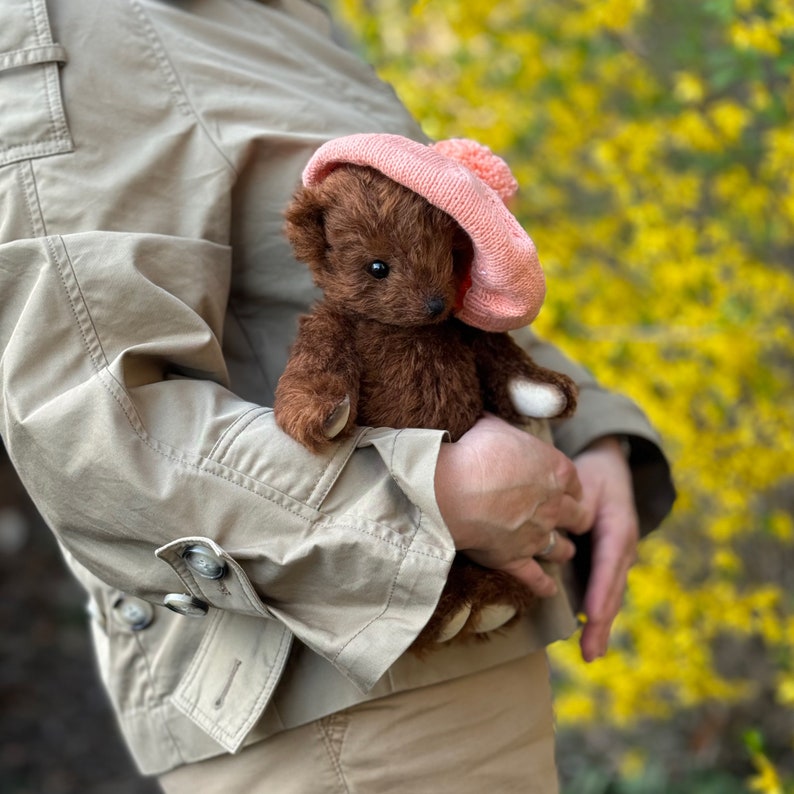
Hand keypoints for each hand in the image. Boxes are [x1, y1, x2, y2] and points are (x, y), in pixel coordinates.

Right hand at [434, 414, 589, 597]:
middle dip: (576, 517)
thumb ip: (506, 430)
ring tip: (563, 551)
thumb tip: (497, 420)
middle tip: (571, 519)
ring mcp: (536, 535)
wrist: (450, 489)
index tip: (564, 489)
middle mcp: (554, 505)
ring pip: (561, 548)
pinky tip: (549, 589)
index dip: (570, 486)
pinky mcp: (515, 559)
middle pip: (578, 515)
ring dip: (564, 549)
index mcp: (555, 470)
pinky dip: (544, 585)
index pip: (575, 481)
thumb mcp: (494, 426)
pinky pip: (535, 578)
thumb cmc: (472, 452)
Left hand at [573, 436, 638, 661]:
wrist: (609, 464)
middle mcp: (623, 546)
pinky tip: (588, 631)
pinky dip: (598, 610)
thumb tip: (553, 528)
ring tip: (591, 653)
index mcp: (618, 527)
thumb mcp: (583, 482)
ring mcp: (620, 556)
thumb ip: (571, 505)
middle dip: (601, 621)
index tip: (593, 616)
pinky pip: (605, 588)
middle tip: (590, 652)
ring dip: (601, 623)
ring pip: (611, 593)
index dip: (600, 591)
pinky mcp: (611, 560)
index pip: (608, 563)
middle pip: (612, 588)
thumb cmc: (591, 473)